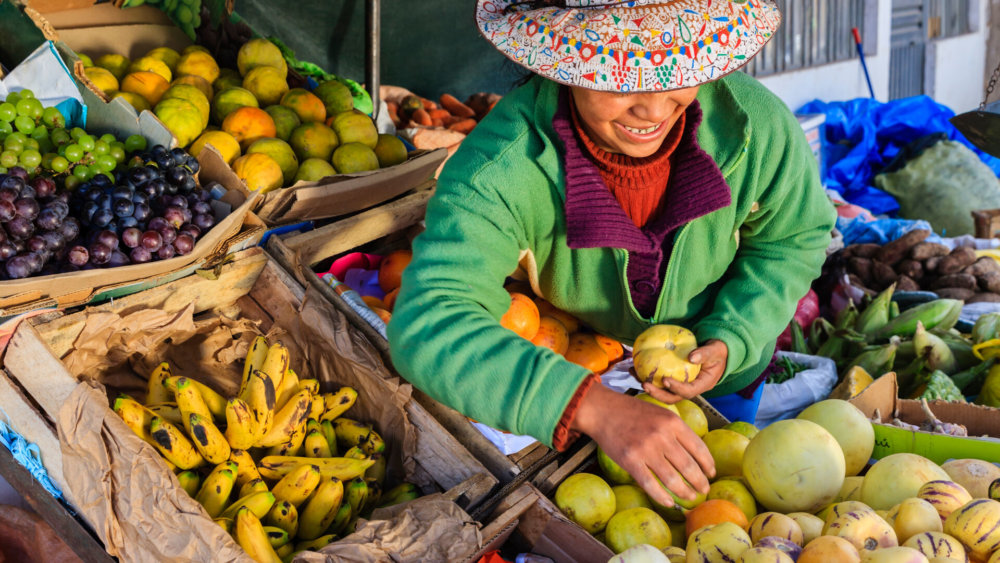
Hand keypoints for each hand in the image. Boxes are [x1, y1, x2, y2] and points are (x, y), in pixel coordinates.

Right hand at [571, 384, 714, 507]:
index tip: (711, 474)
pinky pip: (650, 485)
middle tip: (704, 490)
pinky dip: (662, 497)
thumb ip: (677, 430)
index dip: (708, 464)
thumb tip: (696, 454)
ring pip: (672, 479)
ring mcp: (645, 449)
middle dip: (700, 482)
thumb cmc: (633, 412)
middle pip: (689, 467)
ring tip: (690, 497)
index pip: (699, 448)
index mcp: (672, 422)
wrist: (603, 410)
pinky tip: (669, 503)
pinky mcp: (630, 461)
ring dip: (685, 492)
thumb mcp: (661, 413)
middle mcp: (662, 436)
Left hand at [643, 339, 726, 403]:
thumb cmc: (717, 350)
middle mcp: (690, 388)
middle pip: (672, 397)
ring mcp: (681, 385)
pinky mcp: (673, 379)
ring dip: (648, 385)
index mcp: (702, 385)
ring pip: (663, 391)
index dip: (676, 388)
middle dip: (657, 394)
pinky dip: (647, 375)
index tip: (665, 380)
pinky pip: (659, 380)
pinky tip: (635, 367)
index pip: (688, 392)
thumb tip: (692, 357)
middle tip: (644, 384)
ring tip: (634, 374)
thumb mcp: (716, 350)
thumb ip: (705, 353)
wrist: (716, 351)